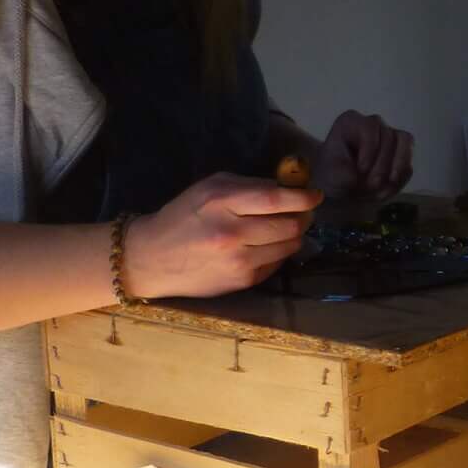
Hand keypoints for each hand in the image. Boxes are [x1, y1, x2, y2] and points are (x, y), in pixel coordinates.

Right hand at [125, 173, 323, 297]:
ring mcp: (238, 261)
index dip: (302, 197)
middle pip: (289, 224)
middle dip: (303, 216)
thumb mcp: (210, 188)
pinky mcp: (241, 281)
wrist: (152, 258)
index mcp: (222, 202)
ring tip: (283, 228)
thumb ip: (249, 186)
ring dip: (293, 235)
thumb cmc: (184, 216)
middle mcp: (232, 233)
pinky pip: (277, 264)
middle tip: (303, 212)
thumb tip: (289, 188)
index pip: (276, 199)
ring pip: (289, 246)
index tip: (315, 195)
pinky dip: (278, 252)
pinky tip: (264, 246)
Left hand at [316, 109, 413, 199]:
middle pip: (389, 136)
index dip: (370, 149)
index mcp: (351, 122)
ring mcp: (390, 137)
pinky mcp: (402, 153)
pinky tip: (385, 191)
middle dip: (382, 165)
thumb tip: (356, 176)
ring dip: (398, 168)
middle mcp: (373, 125)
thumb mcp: (330, 174)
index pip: (370, 126)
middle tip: (371, 185)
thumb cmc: (333, 176)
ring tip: (385, 186)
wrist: (342, 189)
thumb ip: (341, 173)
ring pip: (406, 142)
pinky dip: (400, 179)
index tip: (361, 169)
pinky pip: (409, 162)